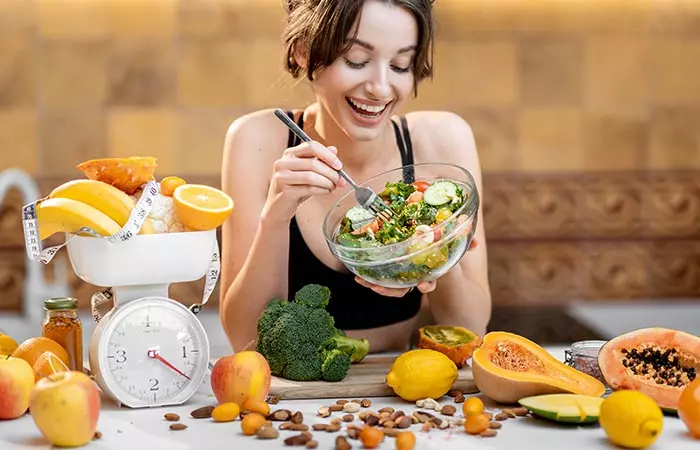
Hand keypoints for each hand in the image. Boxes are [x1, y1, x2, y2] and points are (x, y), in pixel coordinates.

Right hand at [263, 141, 345, 221]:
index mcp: (290, 153)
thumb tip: (334, 150)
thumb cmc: (294, 188)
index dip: (328, 155)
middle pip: (313, 163)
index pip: (311, 146)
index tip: (338, 165)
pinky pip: (309, 188)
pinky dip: (322, 190)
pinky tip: (326, 191)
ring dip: (327, 182)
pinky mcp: (285, 191)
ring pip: (312, 176)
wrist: (278, 207)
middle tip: (340, 180)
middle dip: (331, 172)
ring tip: (333, 186)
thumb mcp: (308, 171)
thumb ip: (320, 159)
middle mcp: (283, 162)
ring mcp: (282, 177)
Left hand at [353, 237, 479, 296]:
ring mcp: (401, 276)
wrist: (432, 249)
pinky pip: (378, 278)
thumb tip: (475, 241)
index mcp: (429, 272)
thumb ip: (464, 244)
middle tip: (378, 289)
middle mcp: (414, 277)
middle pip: (403, 289)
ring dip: (373, 285)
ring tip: (361, 280)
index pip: (429, 281)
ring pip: (386, 287)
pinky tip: (357, 274)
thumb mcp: (452, 246)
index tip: (424, 286)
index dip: (426, 285)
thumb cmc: (441, 248)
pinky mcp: (390, 272)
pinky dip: (367, 278)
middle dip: (390, 291)